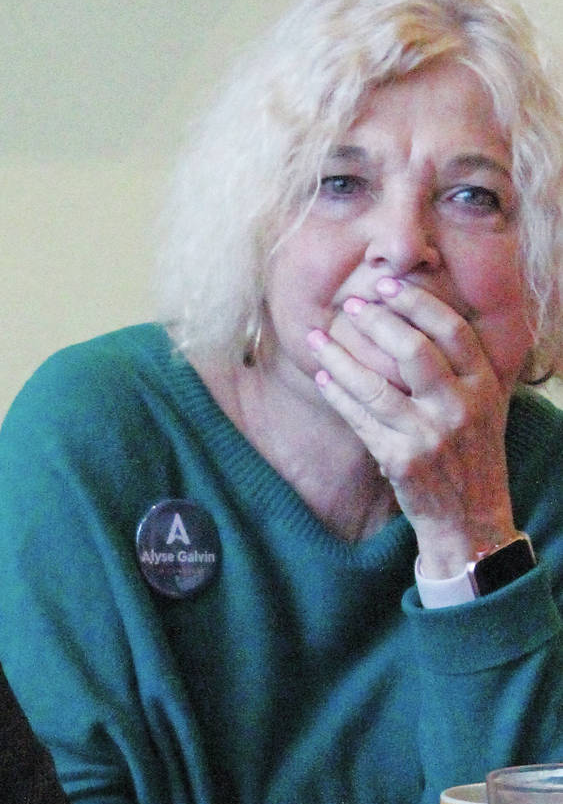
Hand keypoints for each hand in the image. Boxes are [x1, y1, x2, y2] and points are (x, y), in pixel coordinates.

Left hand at [308, 278, 516, 576]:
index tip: (387, 285)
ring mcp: (428, 435)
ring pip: (377, 386)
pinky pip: (361, 420)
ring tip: (318, 338)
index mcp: (483, 386)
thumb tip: (423, 319)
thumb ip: (464, 368)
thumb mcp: (485, 407)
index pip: (452, 330)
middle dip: (377, 323)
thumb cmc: (472, 455)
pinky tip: (323, 378)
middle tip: (351, 303)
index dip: (417, 303)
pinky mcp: (400, 461)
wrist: (469, 518)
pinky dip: (339, 396)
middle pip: (414, 351)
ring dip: (342, 358)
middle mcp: (459, 407)